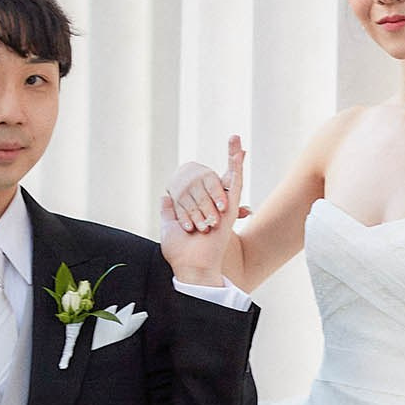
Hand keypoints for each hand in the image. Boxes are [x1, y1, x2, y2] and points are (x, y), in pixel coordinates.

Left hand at [160, 136, 244, 283]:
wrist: (190, 266)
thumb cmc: (181, 252)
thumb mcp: (170, 226)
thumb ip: (169, 211)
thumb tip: (166, 197)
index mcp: (203, 211)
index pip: (209, 188)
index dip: (213, 174)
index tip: (215, 160)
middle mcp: (216, 208)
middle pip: (224, 179)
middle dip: (231, 160)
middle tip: (235, 141)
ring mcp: (224, 208)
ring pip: (232, 178)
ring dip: (235, 158)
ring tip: (236, 139)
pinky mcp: (229, 209)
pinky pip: (234, 185)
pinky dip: (236, 168)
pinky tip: (237, 152)